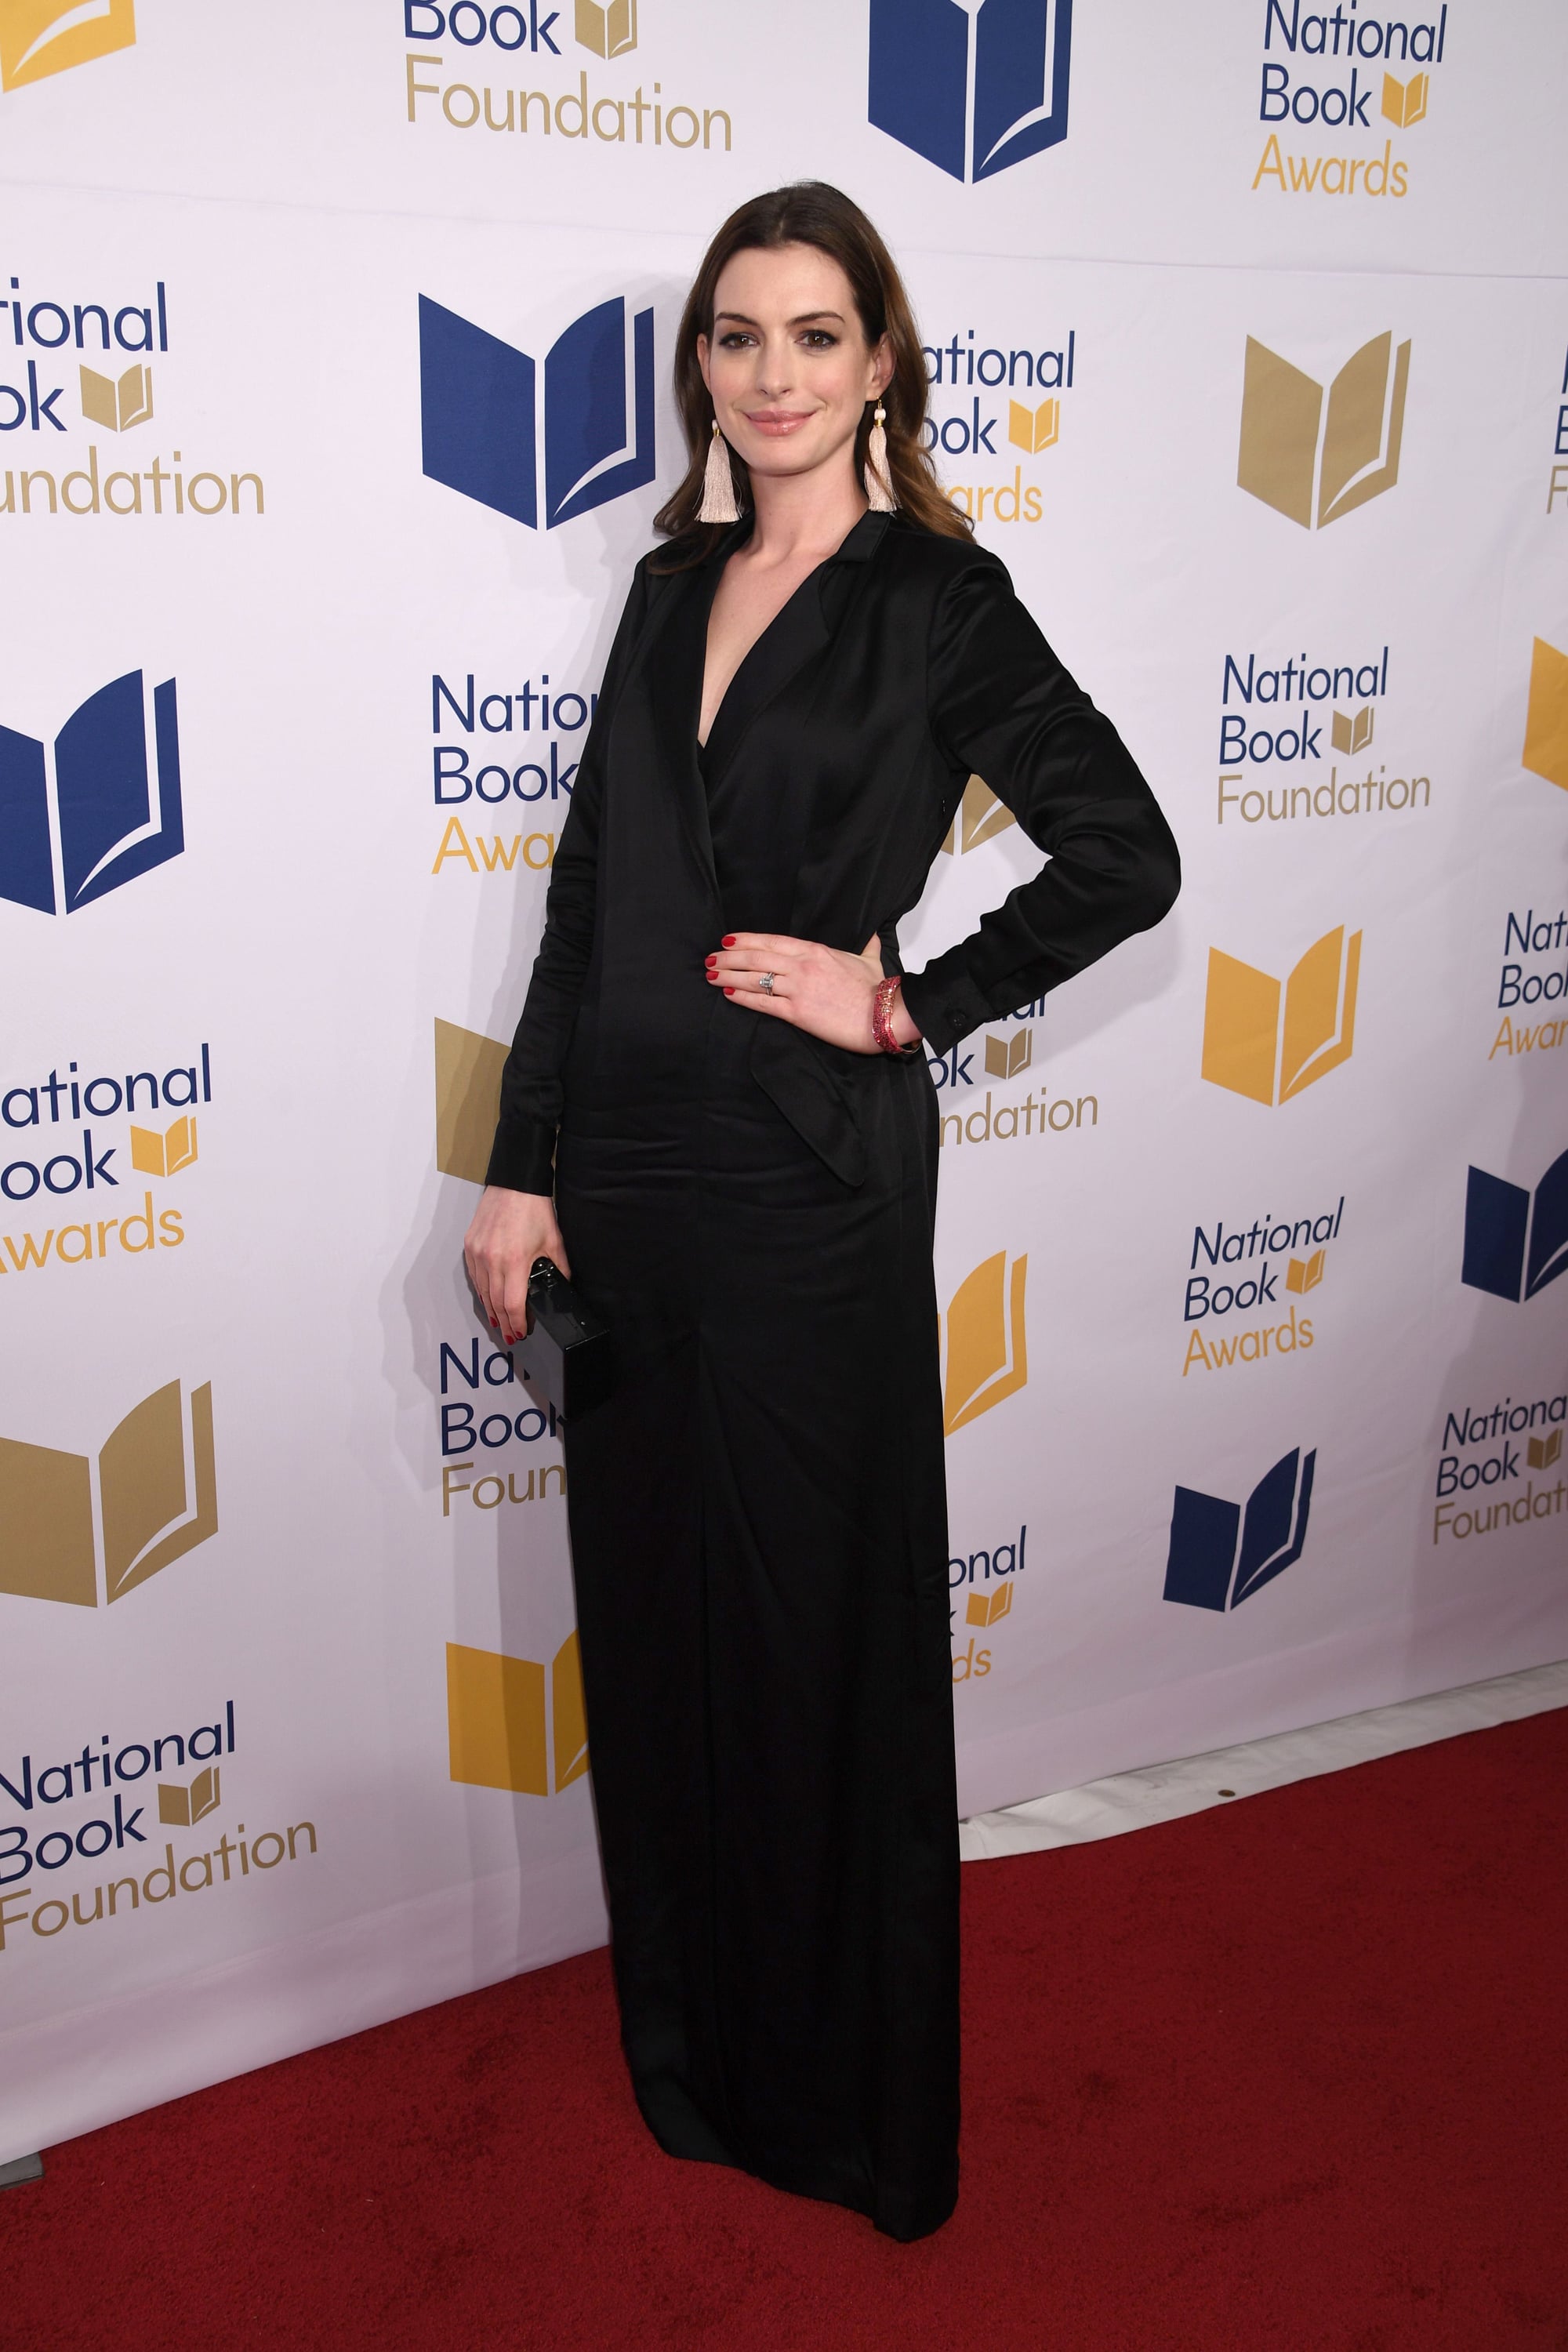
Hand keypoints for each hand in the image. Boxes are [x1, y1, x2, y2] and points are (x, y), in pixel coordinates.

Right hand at [463, 1185, 569, 1346]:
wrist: (514, 1184)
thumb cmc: (534, 1209)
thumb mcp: (554, 1242)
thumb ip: (559, 1268)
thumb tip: (561, 1286)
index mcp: (515, 1260)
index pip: (512, 1304)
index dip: (517, 1323)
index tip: (521, 1332)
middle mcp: (492, 1259)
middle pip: (495, 1303)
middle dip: (504, 1323)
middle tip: (510, 1335)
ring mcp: (477, 1252)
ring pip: (482, 1291)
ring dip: (491, 1310)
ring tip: (500, 1322)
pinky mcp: (469, 1246)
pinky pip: (474, 1276)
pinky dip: (482, 1291)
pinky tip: (488, 1299)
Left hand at [705, 931, 921, 1053]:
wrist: (883, 1014)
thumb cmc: (877, 989)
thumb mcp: (870, 961)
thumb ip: (867, 947)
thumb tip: (874, 936)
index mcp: (815, 950)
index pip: (772, 941)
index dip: (746, 939)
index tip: (728, 940)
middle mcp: (802, 966)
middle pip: (756, 957)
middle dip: (729, 957)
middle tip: (710, 958)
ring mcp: (798, 988)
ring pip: (754, 978)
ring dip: (728, 976)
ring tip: (710, 975)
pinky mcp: (797, 1012)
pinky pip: (762, 1003)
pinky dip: (742, 997)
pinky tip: (727, 994)